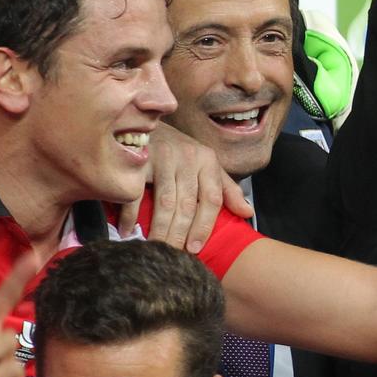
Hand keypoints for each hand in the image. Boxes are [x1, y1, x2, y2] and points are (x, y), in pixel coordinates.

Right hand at [126, 122, 253, 251]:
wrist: (145, 120)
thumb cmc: (180, 150)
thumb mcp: (207, 164)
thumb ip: (226, 189)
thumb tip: (247, 212)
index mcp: (208, 161)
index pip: (212, 199)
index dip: (204, 226)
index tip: (194, 249)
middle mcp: (188, 158)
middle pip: (187, 205)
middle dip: (180, 234)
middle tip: (172, 256)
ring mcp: (164, 157)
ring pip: (165, 202)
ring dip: (159, 229)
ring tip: (154, 249)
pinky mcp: (139, 158)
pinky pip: (136, 192)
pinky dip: (131, 214)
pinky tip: (128, 230)